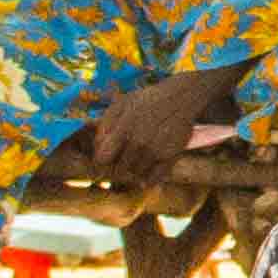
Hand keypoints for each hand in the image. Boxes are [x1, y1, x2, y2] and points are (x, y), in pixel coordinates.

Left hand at [56, 79, 191, 187]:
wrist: (180, 98)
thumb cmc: (146, 100)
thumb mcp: (120, 105)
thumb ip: (105, 125)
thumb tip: (98, 148)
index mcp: (123, 130)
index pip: (103, 159)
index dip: (102, 159)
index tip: (106, 157)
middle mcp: (139, 143)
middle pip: (119, 169)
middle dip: (117, 165)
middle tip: (122, 156)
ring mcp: (155, 151)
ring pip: (135, 174)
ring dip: (133, 169)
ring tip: (137, 158)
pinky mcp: (170, 156)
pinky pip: (154, 178)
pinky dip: (148, 180)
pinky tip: (145, 176)